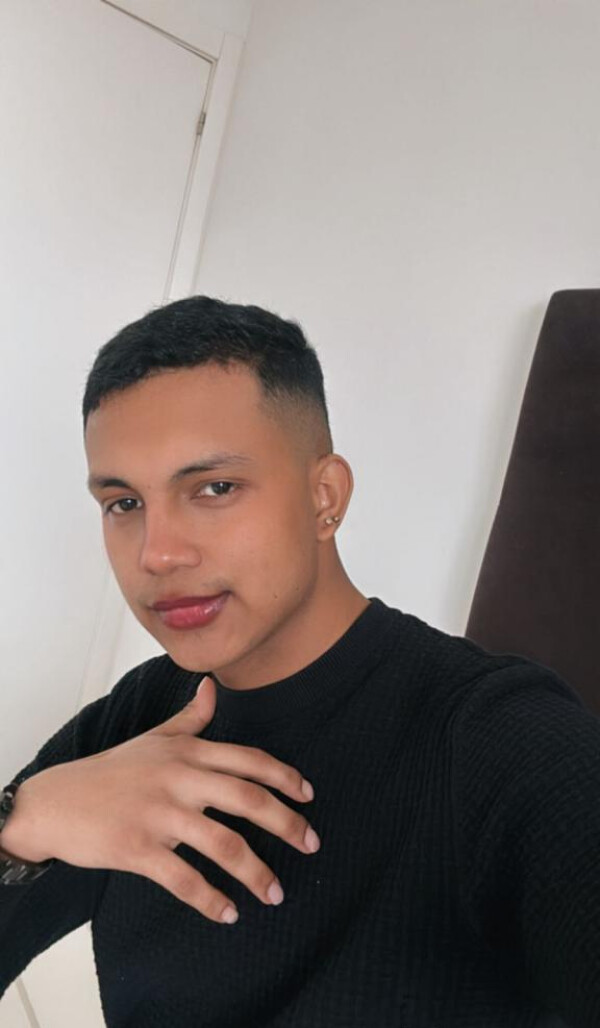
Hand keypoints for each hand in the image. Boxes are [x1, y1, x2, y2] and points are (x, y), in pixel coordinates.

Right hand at [0, 676, 318, 923]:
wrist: (55, 801)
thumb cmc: (111, 770)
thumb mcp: (153, 738)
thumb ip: (191, 718)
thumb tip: (213, 687)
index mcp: (187, 752)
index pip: (248, 759)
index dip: (284, 777)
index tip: (309, 796)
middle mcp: (178, 778)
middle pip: (247, 798)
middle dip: (286, 823)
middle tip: (312, 844)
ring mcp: (158, 813)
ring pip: (222, 843)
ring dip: (255, 872)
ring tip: (274, 893)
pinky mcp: (137, 848)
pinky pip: (184, 879)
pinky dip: (210, 900)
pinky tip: (229, 914)